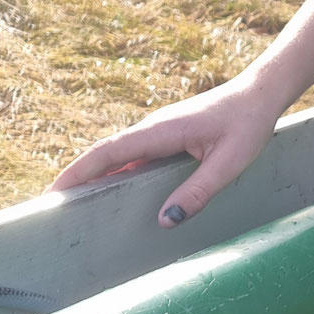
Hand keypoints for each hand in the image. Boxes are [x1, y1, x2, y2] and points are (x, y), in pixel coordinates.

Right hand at [50, 71, 285, 227]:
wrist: (260, 93)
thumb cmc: (247, 123)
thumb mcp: (228, 163)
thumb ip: (198, 191)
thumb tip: (166, 219)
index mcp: (159, 131)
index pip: (107, 152)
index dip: (77, 172)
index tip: (52, 193)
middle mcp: (152, 128)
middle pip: (105, 155)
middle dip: (77, 179)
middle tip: (54, 209)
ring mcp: (158, 131)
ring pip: (119, 156)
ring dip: (97, 178)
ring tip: (78, 208)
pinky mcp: (168, 135)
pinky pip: (136, 156)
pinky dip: (120, 173)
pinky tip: (118, 194)